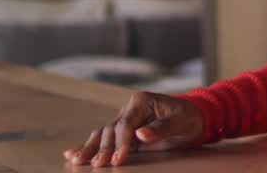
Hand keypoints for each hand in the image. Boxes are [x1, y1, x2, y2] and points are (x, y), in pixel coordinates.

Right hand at [62, 90, 202, 167]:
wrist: (194, 118)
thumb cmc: (189, 118)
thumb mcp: (180, 122)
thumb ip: (161, 128)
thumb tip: (140, 135)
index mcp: (140, 101)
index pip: (125, 124)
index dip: (121, 143)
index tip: (119, 159)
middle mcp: (129, 109)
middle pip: (110, 130)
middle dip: (104, 149)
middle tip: (98, 165)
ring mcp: (125, 121)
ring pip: (102, 134)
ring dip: (90, 148)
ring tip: (75, 160)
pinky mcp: (124, 133)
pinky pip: (104, 139)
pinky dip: (89, 147)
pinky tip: (72, 154)